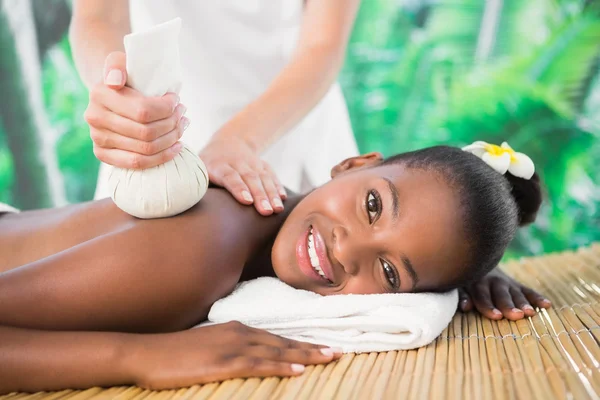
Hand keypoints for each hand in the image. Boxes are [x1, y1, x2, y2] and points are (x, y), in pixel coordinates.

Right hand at [84, 51, 188, 168]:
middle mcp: (95, 118)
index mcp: (99, 94)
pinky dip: (162, 157)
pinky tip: (176, 147)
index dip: (167, 109)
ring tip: (182, 126)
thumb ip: (117, 63)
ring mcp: (98, 138)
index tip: (176, 100)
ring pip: (146, 149)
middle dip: (172, 124)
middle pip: (147, 132)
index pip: (144, 111)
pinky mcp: (102, 154)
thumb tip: (115, 81)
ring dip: (172, 139)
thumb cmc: (125, 76)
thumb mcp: (121, 61)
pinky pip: (137, 163)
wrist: (109, 93)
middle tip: (182, 114)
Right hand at [127, 321, 340, 389]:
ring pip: (277, 350)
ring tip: (330, 357)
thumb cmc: (174, 351)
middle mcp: (239, 333)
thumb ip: (229, 346)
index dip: (301, 342)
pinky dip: (280, 365)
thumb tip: (247, 355)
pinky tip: (298, 369)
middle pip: (283, 341)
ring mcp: (231, 347)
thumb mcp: (207, 344)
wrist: (146, 352)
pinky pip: (258, 364)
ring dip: (306, 354)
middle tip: (339, 351)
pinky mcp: (222, 362)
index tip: (323, 346)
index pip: (277, 336)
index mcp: (237, 328)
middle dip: (312, 347)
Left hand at [200, 136, 286, 215]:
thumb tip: (190, 204)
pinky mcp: (263, 165)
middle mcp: (237, 163)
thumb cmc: (208, 165)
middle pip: (250, 179)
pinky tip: (282, 199)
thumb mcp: (198, 170)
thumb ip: (197, 185)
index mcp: (219, 166)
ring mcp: (252, 163)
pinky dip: (278, 186)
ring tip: (277, 209)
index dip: (238, 188)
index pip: (230, 177)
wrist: (228, 142)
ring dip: (271, 194)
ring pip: (263, 178)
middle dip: (260, 196)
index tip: (247, 201)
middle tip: (266, 212)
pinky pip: (272, 175)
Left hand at [458, 268, 551, 320]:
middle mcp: (493, 282)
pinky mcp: (516, 284)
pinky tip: (547, 305)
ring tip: (531, 313)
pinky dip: (537, 298)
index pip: (482, 296)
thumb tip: (465, 307)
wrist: (477, 257)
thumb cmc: (464, 278)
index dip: (488, 306)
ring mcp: (507, 283)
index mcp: (477, 283)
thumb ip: (462, 296)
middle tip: (517, 315)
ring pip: (516, 294)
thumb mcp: (459, 285)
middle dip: (509, 306)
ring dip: (524, 303)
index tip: (497, 316)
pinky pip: (528, 291)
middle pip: (501, 296)